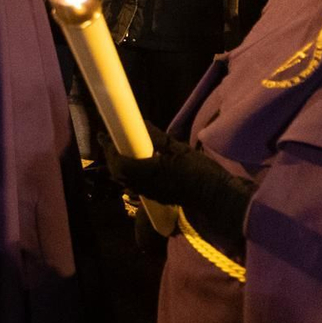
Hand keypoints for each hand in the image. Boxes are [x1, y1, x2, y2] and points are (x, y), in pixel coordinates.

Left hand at [103, 125, 255, 252]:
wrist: (217, 197)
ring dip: (119, 165)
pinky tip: (136, 163)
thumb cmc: (201, 172)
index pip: (120, 163)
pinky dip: (129, 173)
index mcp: (150, 172)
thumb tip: (141, 124)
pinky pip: (135, 186)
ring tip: (119, 150)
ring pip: (126, 181)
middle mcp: (146, 186)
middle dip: (112, 157)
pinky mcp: (157, 197)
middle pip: (119, 173)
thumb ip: (158, 139)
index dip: (110, 149)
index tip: (104, 136)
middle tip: (109, 141)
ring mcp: (151, 194)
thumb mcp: (181, 150)